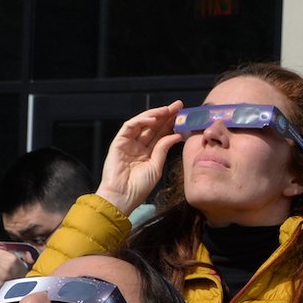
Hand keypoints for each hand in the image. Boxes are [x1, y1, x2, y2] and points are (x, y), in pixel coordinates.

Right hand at [95, 101, 184, 216]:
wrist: (123, 197)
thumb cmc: (139, 187)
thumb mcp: (156, 167)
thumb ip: (163, 149)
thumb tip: (176, 136)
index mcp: (148, 153)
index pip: (160, 134)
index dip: (171, 123)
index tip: (183, 115)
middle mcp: (138, 145)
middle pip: (153, 126)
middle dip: (165, 115)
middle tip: (178, 105)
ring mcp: (128, 143)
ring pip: (142, 123)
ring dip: (154, 115)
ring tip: (167, 110)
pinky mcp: (118, 142)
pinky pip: (130, 126)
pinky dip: (141, 121)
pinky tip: (153, 120)